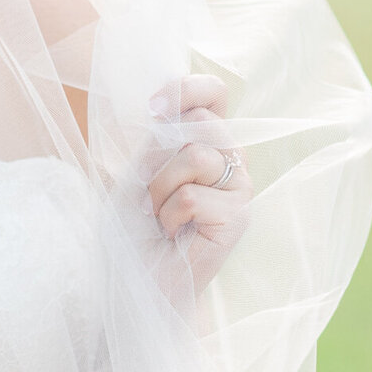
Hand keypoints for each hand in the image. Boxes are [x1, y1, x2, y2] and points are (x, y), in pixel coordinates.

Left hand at [144, 73, 251, 283]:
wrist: (136, 283)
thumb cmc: (133, 232)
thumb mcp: (137, 172)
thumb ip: (160, 140)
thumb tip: (176, 111)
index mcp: (204, 143)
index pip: (213, 95)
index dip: (188, 89)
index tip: (153, 108)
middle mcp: (228, 160)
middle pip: (202, 121)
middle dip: (159, 157)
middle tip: (150, 196)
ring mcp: (238, 188)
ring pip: (197, 155)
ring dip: (161, 188)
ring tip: (160, 217)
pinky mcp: (238, 217)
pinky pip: (194, 195)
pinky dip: (170, 215)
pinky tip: (174, 234)